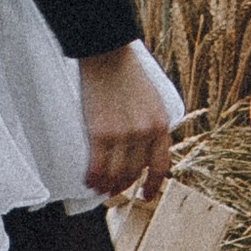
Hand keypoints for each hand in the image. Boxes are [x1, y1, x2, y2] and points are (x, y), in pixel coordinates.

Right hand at [76, 42, 171, 203]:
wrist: (108, 55)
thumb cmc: (128, 73)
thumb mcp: (152, 100)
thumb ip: (150, 125)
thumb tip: (142, 150)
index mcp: (160, 124)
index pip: (161, 166)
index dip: (153, 185)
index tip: (146, 194)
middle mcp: (144, 134)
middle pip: (134, 172)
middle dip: (125, 185)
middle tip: (116, 189)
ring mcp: (122, 135)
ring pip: (115, 174)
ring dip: (107, 185)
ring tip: (101, 188)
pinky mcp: (100, 133)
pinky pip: (97, 166)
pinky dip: (93, 177)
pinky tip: (90, 180)